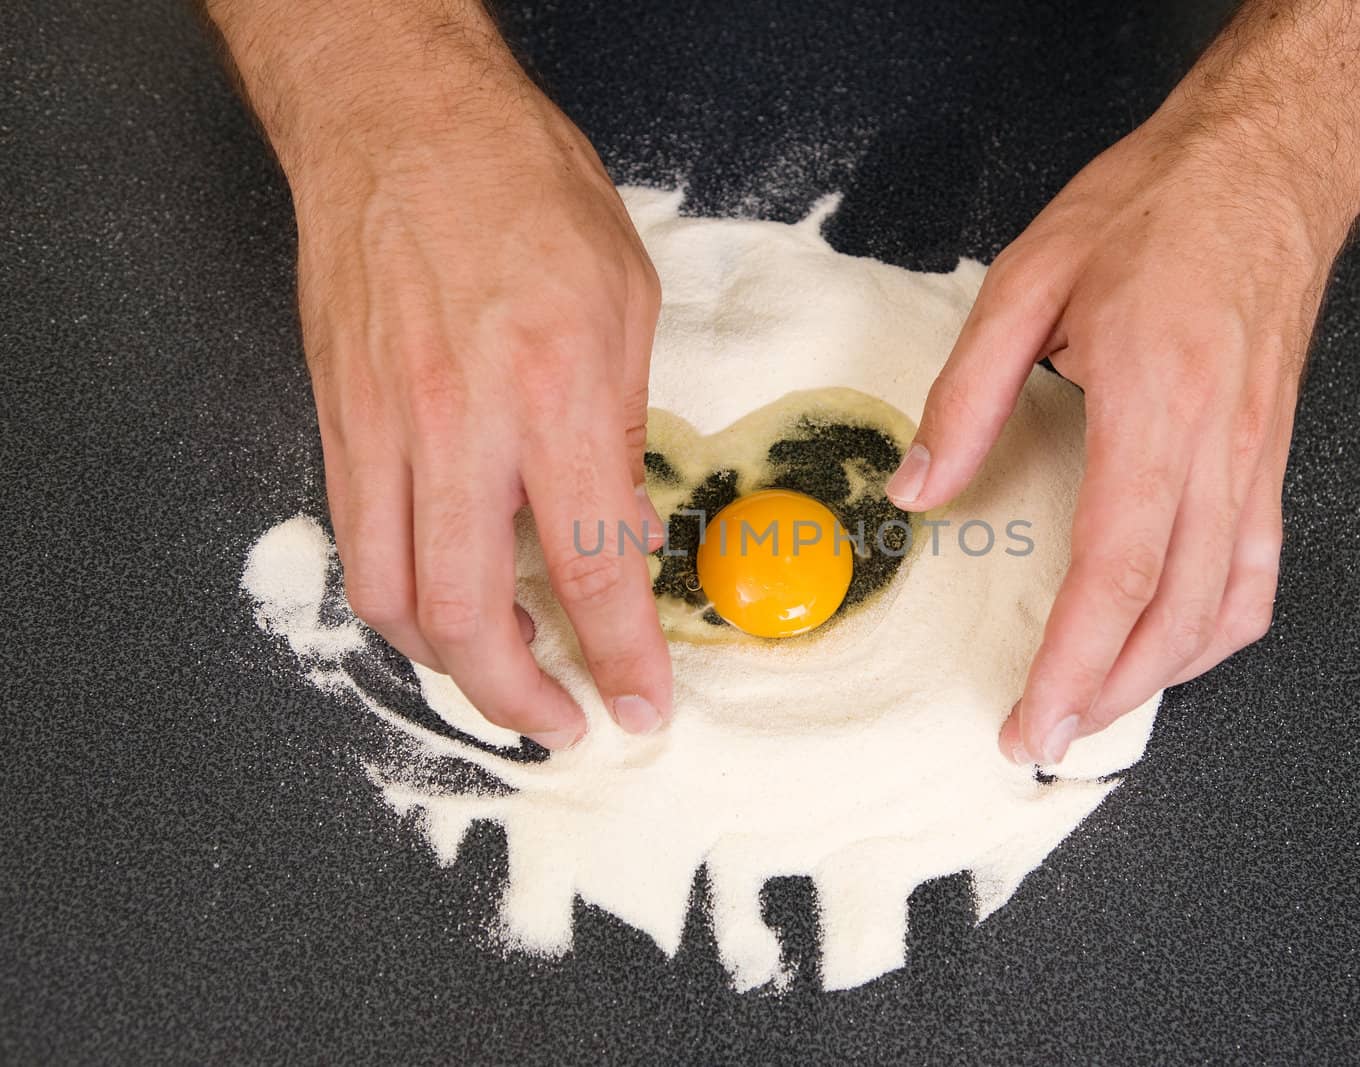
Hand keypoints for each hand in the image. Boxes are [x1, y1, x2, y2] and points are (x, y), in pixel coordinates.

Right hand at [294, 70, 670, 747]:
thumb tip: (621, 526)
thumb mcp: (624, 304)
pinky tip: (447, 601)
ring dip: (452, 665)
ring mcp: (383, 430)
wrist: (399, 123)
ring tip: (508, 670)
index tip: (641, 706)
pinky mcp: (337, 423)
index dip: (622, 659)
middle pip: (470, 617)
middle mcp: (458, 428)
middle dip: (519, 697)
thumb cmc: (518, 189)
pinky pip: (359, 546)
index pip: (592, 568)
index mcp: (553, 394)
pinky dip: (402, 601)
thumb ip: (623, 430)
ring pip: (394, 601)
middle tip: (563, 719)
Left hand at [887, 107, 1346, 764]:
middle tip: (1043, 737)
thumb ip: (966, 395)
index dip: (1071, 664)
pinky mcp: (1269, 458)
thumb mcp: (1027, 280)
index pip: (1114, 574)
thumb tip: (921, 487)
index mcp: (1152, 406)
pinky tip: (1174, 647)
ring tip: (1094, 707)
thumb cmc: (1157, 209)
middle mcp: (1216, 450)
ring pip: (1222, 610)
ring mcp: (1254, 461)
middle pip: (1172, 617)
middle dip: (1105, 697)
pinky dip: (1216, 631)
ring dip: (1158, 679)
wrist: (1266, 165)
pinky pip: (1259, 572)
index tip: (1030, 720)